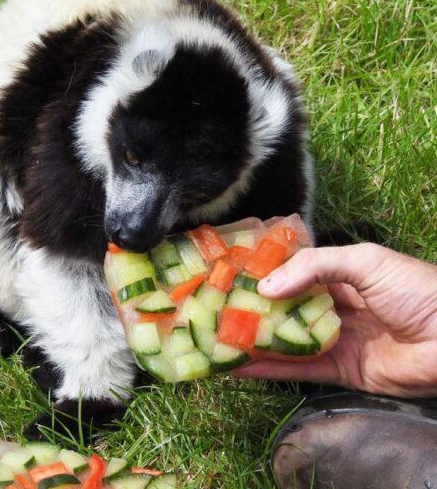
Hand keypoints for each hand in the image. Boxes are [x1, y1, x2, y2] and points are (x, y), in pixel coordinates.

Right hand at [233, 243, 436, 396]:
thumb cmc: (416, 288)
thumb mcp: (364, 261)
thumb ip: (314, 266)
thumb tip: (266, 287)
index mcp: (339, 276)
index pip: (292, 274)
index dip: (263, 274)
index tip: (229, 275)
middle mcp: (333, 307)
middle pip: (285, 308)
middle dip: (253, 309)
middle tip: (216, 310)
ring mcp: (335, 340)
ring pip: (287, 340)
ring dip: (255, 340)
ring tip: (218, 339)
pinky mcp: (341, 371)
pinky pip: (300, 368)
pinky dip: (270, 367)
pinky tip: (241, 365)